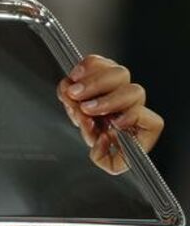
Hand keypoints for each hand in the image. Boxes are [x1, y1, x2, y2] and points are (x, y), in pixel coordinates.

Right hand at [58, 54, 163, 175]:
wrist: (81, 134)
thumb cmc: (100, 145)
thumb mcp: (106, 162)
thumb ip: (105, 158)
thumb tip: (102, 139)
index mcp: (138, 128)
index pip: (152, 121)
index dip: (135, 117)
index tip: (116, 124)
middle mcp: (131, 105)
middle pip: (133, 93)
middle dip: (107, 101)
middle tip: (85, 108)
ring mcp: (117, 87)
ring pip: (117, 74)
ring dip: (92, 83)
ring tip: (72, 94)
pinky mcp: (101, 73)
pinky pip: (98, 63)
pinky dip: (85, 68)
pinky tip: (73, 79)